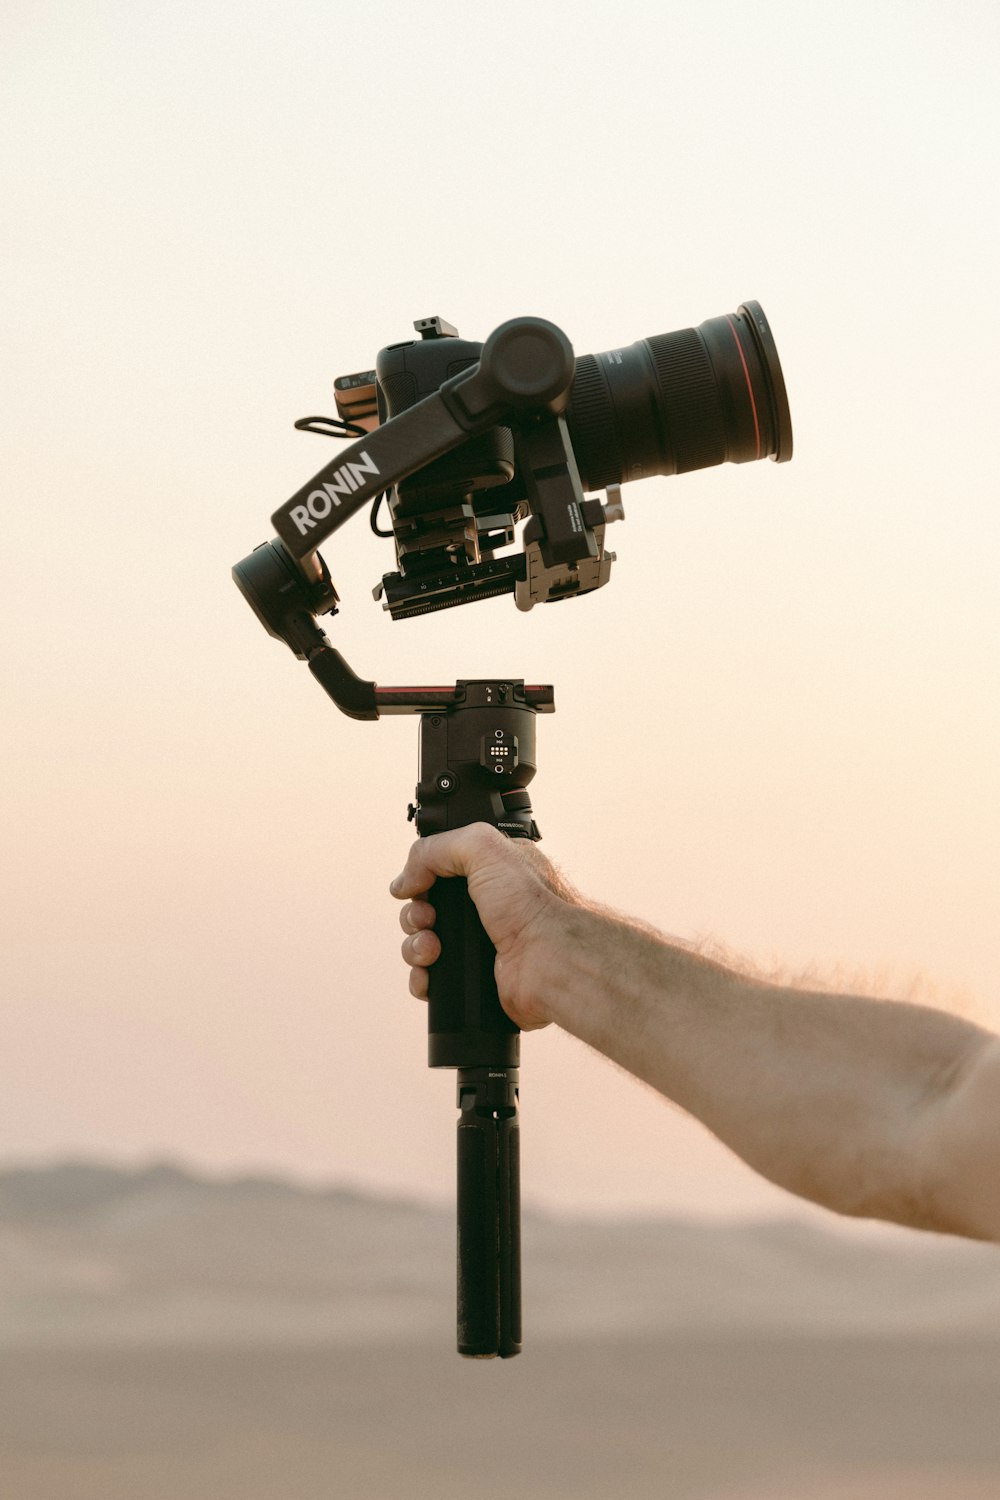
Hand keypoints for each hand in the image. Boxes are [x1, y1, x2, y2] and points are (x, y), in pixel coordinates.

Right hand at [390, 823, 578, 1030]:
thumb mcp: (482, 847)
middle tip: (427, 920)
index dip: (422, 876)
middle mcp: (485, 906)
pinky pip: (431, 979)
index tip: (415, 885)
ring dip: (415, 946)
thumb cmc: (533, 905)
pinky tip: (429, 974)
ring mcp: (479, 943)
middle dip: (415, 914)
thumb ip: (435, 848)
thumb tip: (404, 881)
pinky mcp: (473, 977)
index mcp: (492, 870)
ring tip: (431, 949)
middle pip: (425, 907)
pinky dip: (422, 977)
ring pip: (423, 943)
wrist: (550, 962)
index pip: (440, 868)